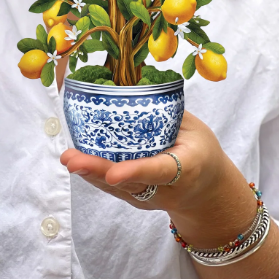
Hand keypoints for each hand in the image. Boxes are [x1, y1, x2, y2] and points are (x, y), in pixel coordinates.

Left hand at [60, 110, 235, 218]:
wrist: (209, 192)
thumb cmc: (201, 152)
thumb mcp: (195, 129)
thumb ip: (167, 112)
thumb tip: (134, 79)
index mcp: (186, 169)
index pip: (158, 170)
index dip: (134, 171)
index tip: (112, 173)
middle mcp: (166, 189)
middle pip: (129, 183)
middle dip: (98, 172)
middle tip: (72, 160)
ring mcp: (151, 198)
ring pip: (117, 188)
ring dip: (90, 173)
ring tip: (68, 158)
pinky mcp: (138, 200)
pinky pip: (115, 189)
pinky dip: (95, 175)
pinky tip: (77, 162)